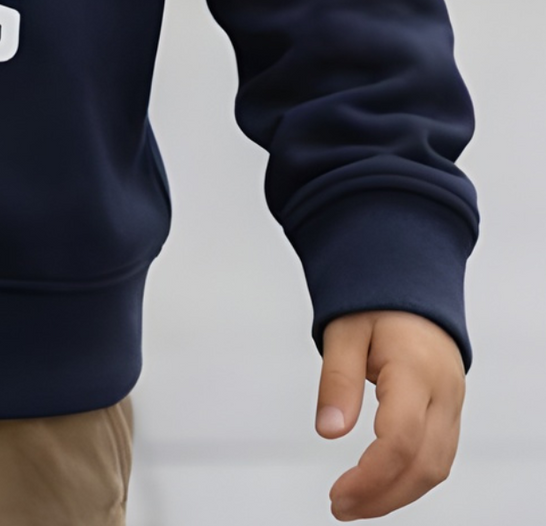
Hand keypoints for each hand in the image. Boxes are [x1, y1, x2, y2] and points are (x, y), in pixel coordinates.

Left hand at [316, 310, 464, 518]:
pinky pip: (439, 456)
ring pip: (436, 467)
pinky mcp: (452, 411)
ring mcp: (454, 403)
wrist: (411, 281)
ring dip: (398, 495)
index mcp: (417, 369)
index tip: (338, 494)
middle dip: (384, 497)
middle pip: (424, 465)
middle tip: (342, 506)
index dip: (371, 477)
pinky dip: (412, 478)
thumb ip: (337, 379)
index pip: (401, 440)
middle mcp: (444, 391)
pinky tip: (382, 486)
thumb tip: (328, 430)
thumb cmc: (377, 300)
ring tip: (356, 504)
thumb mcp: (344, 329)